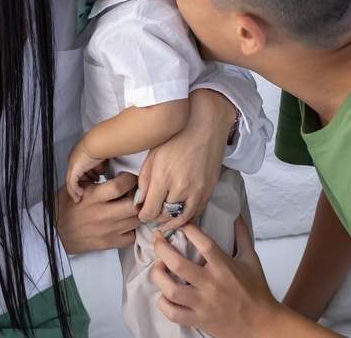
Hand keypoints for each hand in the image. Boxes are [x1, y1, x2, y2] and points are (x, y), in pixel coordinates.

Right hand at [54, 172, 139, 253]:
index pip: (120, 186)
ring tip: (130, 208)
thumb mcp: (76, 188)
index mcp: (92, 197)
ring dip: (137, 212)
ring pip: (136, 220)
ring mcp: (107, 231)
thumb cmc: (64, 207)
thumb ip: (96, 180)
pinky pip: (131, 237)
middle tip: (134, 193)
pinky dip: (132, 229)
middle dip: (138, 197)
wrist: (54, 234)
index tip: (129, 179)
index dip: (130, 180)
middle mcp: (102, 214)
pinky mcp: (109, 244)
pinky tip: (125, 224)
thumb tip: (117, 170)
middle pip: (133, 205)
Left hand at [65, 141, 105, 202]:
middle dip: (86, 180)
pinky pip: (71, 183)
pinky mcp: (73, 170)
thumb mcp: (101, 158)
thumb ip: (100, 164)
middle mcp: (74, 158)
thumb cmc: (102, 147)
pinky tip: (79, 195)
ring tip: (86, 192)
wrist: (98, 143)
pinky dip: (74, 191)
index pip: (82, 167)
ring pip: (73, 180)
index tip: (96, 178)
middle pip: (78, 174)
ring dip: (80, 187)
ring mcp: (72, 164)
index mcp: (81, 153)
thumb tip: (102, 171)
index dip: (89, 174)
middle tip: (93, 184)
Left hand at [138, 89, 234, 228]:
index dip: (143, 216)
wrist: (205, 124)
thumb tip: (141, 200)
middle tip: (152, 220)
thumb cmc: (176, 135)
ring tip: (166, 225)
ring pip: (183, 217)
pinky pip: (198, 210)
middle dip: (157, 220)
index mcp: (163, 177)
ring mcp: (198, 189)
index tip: (141, 215)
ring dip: (173, 223)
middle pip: (166, 216)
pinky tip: (182, 216)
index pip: (150, 210)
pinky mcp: (210, 188)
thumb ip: (145, 179)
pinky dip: (189, 216)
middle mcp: (181, 187)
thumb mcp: (153, 154)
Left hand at [151, 218, 280, 336]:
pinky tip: (164, 293)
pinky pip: (173, 313)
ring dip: (159, 275)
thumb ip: (242, 236)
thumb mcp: (251, 259)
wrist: (261, 324)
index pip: (203, 243)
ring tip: (158, 265)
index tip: (181, 223)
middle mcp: (211, 285)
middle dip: (162, 247)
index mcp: (224, 268)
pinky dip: (163, 303)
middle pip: (178, 264)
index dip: (188, 229)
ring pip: (170, 290)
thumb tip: (237, 216)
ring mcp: (203, 304)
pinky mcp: (198, 320)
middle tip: (157, 238)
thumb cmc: (256, 290)